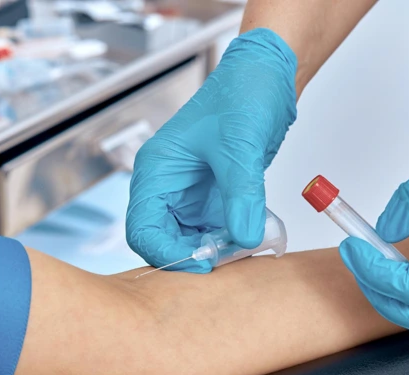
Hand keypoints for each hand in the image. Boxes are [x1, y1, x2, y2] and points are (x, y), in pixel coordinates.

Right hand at [126, 28, 296, 271]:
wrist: (266, 78)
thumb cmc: (242, 94)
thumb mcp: (240, 145)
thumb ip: (241, 195)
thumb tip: (244, 238)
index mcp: (155, 170)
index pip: (142, 229)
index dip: (167, 253)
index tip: (203, 264)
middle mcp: (165, 186)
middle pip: (161, 240)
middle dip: (191, 256)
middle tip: (226, 261)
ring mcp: (186, 195)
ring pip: (187, 241)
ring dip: (212, 251)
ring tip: (243, 248)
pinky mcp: (209, 199)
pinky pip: (211, 232)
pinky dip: (228, 241)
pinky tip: (250, 237)